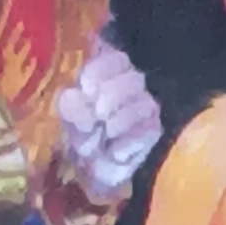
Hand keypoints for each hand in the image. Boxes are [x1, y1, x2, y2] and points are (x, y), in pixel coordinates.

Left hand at [55, 39, 163, 203]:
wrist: (94, 167)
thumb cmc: (83, 132)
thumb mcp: (70, 116)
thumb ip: (71, 103)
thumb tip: (77, 95)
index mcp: (110, 72)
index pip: (115, 57)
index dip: (101, 71)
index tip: (86, 89)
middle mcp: (133, 84)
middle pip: (135, 78)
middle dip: (111, 97)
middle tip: (97, 115)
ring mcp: (148, 106)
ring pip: (145, 103)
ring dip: (118, 121)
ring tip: (105, 134)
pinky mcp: (155, 130)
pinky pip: (148, 130)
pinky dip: (125, 142)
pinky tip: (113, 150)